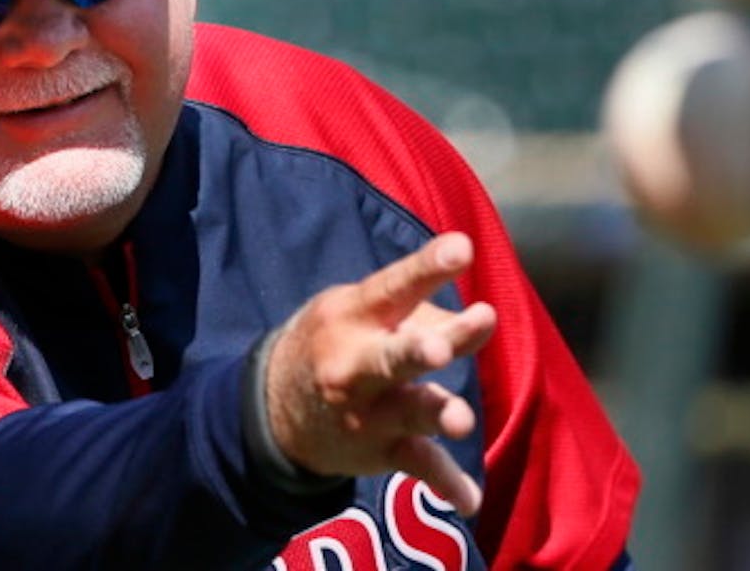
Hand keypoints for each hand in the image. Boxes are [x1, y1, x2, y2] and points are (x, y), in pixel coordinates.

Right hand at [264, 232, 496, 516]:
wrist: (275, 407)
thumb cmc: (337, 340)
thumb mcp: (360, 310)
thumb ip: (419, 311)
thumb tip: (474, 325)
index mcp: (353, 315)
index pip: (393, 286)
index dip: (427, 266)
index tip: (462, 248)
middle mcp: (357, 363)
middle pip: (393, 356)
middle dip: (419, 351)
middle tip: (443, 348)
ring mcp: (368, 411)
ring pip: (408, 411)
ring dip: (435, 414)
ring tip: (462, 421)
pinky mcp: (380, 450)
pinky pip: (416, 466)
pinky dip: (444, 484)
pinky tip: (470, 501)